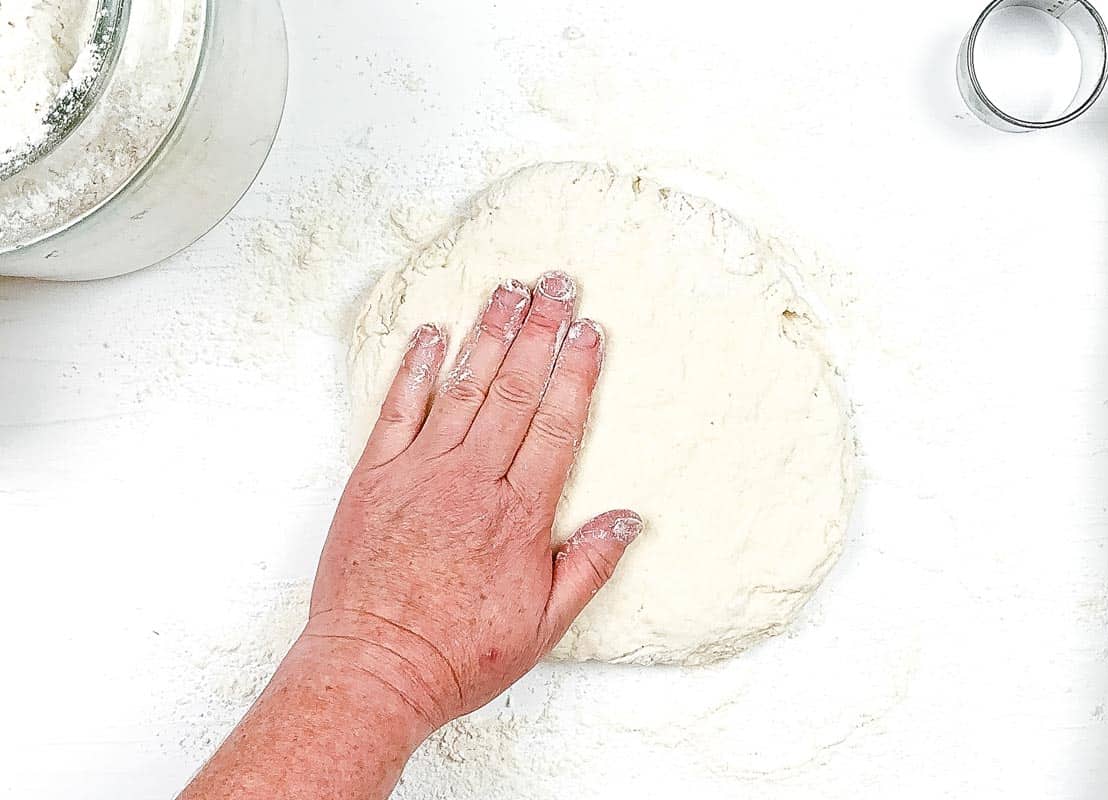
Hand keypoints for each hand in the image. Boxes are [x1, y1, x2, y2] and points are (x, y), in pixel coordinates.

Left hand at [305, 271, 640, 731]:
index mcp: (519, 514)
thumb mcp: (544, 624)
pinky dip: (415, 368)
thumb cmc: (458, 653)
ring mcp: (419, 473)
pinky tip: (432, 334)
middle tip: (556, 283)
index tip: (588, 330)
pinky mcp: (374, 477)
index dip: (575, 371)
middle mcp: (472, 481)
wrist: (373, 669)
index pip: (557, 424)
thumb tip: (629, 520)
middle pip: (515, 390)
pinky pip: (397, 409)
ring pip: (463, 387)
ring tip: (508, 289)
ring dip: (488, 333)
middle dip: (538, 331)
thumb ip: (589, 566)